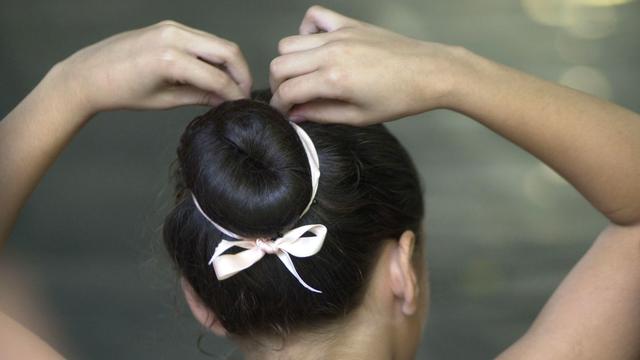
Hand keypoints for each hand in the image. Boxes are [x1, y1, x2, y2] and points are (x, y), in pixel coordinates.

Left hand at [57, 20, 251, 113]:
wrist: (88, 74)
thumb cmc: (119, 91)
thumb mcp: (164, 100)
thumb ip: (199, 97)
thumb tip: (224, 100)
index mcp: (170, 59)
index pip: (218, 77)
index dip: (235, 93)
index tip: (242, 105)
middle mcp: (174, 37)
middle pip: (227, 51)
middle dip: (242, 73)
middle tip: (244, 93)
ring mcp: (172, 28)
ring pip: (218, 42)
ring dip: (230, 63)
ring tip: (231, 85)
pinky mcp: (169, 27)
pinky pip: (203, 39)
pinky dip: (214, 55)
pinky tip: (213, 73)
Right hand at [269, 6, 464, 125]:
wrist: (429, 73)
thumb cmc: (400, 98)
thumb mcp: (358, 117)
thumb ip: (321, 114)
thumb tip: (296, 114)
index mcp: (334, 79)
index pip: (287, 91)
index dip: (279, 106)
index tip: (284, 113)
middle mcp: (331, 53)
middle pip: (280, 64)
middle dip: (278, 85)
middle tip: (290, 98)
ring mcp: (339, 35)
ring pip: (289, 42)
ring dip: (289, 62)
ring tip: (302, 76)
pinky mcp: (349, 24)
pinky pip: (314, 16)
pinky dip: (306, 30)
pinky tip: (316, 46)